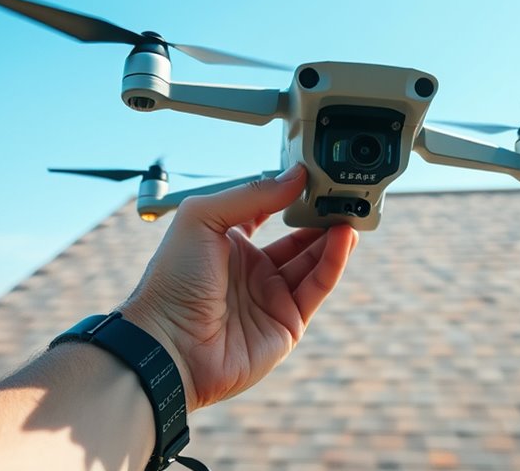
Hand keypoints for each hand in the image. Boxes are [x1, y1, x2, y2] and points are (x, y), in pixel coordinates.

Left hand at [118, 164, 358, 410]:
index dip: (288, 195)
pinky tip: (344, 237)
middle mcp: (251, 269)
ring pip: (314, 261)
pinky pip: (317, 287)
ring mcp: (271, 296)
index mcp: (227, 242)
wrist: (169, 344)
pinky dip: (334, 262)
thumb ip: (251, 194)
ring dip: (333, 236)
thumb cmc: (173, 280)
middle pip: (297, 237)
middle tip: (341, 192)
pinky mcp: (288, 323)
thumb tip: (295, 176)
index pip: (267, 211)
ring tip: (350, 211)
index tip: (311, 176)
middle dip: (319, 216)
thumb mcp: (202, 218)